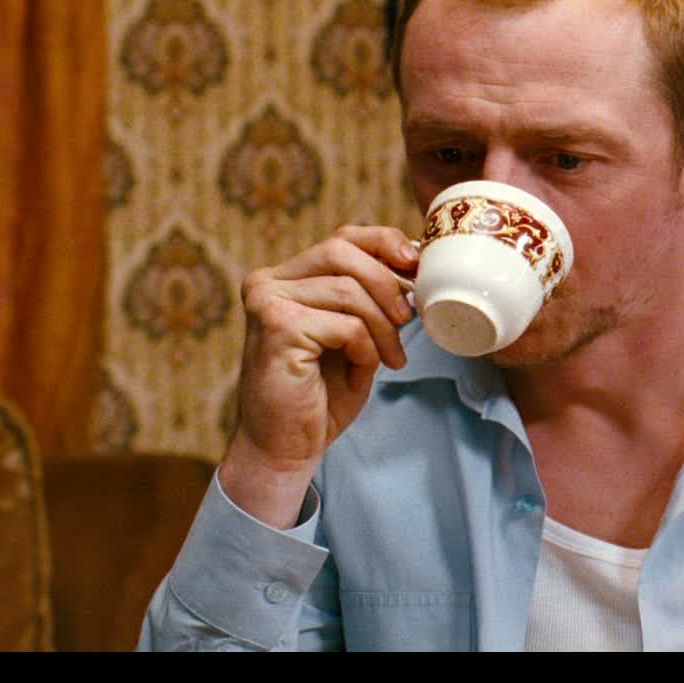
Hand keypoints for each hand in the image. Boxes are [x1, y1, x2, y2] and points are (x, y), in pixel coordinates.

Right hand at [219, 225, 417, 527]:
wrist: (287, 445)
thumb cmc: (323, 390)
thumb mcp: (356, 331)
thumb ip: (370, 295)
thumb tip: (415, 260)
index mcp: (287, 276)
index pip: (343, 237)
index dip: (385, 243)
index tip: (416, 265)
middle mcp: (268, 281)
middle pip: (343, 251)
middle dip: (388, 283)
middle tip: (409, 317)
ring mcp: (267, 302)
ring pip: (349, 291)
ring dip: (383, 327)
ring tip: (390, 357)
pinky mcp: (276, 328)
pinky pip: (346, 324)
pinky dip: (367, 348)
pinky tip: (365, 369)